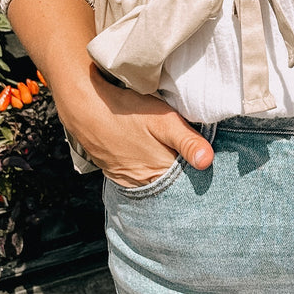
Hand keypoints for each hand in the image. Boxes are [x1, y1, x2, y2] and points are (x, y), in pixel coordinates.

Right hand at [55, 61, 214, 187]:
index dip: (198, 171)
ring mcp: (128, 181)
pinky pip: (140, 177)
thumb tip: (207, 162)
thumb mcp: (164, 120)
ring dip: (165, 170)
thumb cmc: (127, 112)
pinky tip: (150, 153)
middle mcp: (143, 185)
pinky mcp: (117, 174)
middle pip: (172, 183)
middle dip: (183, 171)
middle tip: (187, 151)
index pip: (189, 183)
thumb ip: (187, 141)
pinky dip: (148, 168)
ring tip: (168, 150)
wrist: (86, 108)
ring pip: (156, 180)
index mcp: (159, 176)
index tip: (206, 159)